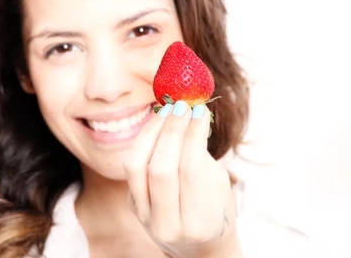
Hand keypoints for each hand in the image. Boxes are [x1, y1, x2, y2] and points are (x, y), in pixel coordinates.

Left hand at [123, 100, 238, 257]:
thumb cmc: (216, 209)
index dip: (194, 134)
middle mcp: (167, 225)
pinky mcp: (132, 205)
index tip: (200, 109)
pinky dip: (142, 142)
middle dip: (171, 131)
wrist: (198, 246)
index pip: (190, 169)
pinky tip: (155, 126)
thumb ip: (201, 155)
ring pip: (137, 166)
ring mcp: (145, 218)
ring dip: (152, 132)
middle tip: (182, 105)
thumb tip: (191, 112)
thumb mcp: (219, 186)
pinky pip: (131, 168)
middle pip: (161, 168)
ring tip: (167, 111)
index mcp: (197, 223)